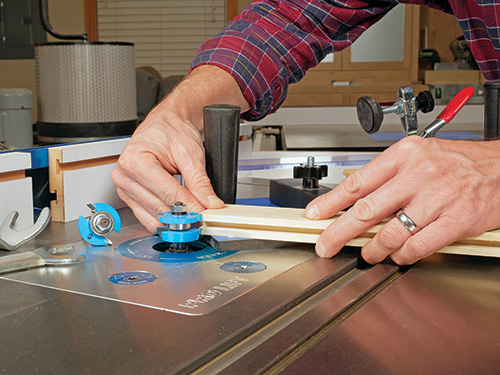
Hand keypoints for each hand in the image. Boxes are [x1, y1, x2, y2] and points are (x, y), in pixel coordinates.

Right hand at [112, 66, 249, 231]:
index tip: (204, 213)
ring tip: (192, 217)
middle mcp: (124, 175)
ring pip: (152, 216)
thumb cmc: (171, 130)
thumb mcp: (190, 153)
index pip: (167, 193)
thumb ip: (200, 181)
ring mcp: (125, 187)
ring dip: (173, 219)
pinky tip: (178, 216)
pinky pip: (147, 216)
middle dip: (183, 214)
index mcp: (135, 160)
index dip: (189, 206)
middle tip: (202, 217)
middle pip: (158, 207)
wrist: (165, 123)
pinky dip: (164, 218)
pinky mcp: (129, 196)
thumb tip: (209, 202)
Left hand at [305, 136, 499, 264]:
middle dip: (339, 232)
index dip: (331, 202)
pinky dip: (402, 256)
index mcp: (405, 155)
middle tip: (326, 245)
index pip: (357, 182)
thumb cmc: (458, 162)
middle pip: (366, 209)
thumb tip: (356, 198)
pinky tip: (397, 255)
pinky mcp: (456, 220)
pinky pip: (418, 246)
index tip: (316, 214)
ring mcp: (438, 198)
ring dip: (373, 249)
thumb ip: (388, 175)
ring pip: (391, 233)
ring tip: (367, 254)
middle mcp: (419, 175)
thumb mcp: (419, 155)